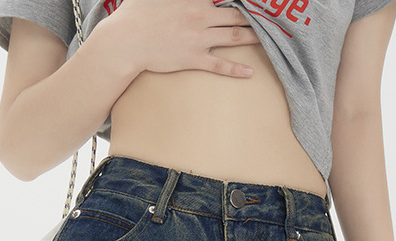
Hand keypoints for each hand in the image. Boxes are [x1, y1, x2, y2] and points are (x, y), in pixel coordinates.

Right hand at [106, 0, 261, 77]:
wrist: (126, 42)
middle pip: (235, 13)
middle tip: (269, 17)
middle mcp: (200, 15)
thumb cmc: (136, 14)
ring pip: (233, 36)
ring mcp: (199, 38)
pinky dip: (236, 69)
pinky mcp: (193, 58)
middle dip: (254, 15)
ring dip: (253, 36)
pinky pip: (220, 65)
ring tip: (267, 37)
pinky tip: (250, 72)